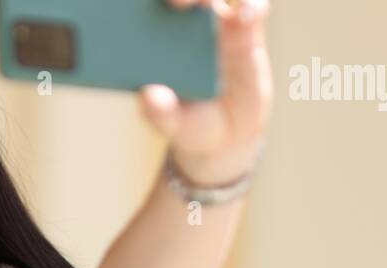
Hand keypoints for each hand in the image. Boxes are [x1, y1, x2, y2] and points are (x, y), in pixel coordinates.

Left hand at [141, 0, 271, 184]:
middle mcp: (182, 26)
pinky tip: (247, 15)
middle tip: (176, 3)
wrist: (227, 134)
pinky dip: (251, 6)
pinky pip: (251, 8)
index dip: (135, 4)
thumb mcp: (172, 124)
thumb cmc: (188, 123)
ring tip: (206, 2)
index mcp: (153, 42)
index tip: (134, 6)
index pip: (141, 11)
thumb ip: (159, 112)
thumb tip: (148, 96)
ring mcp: (215, 26)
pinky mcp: (246, 32)